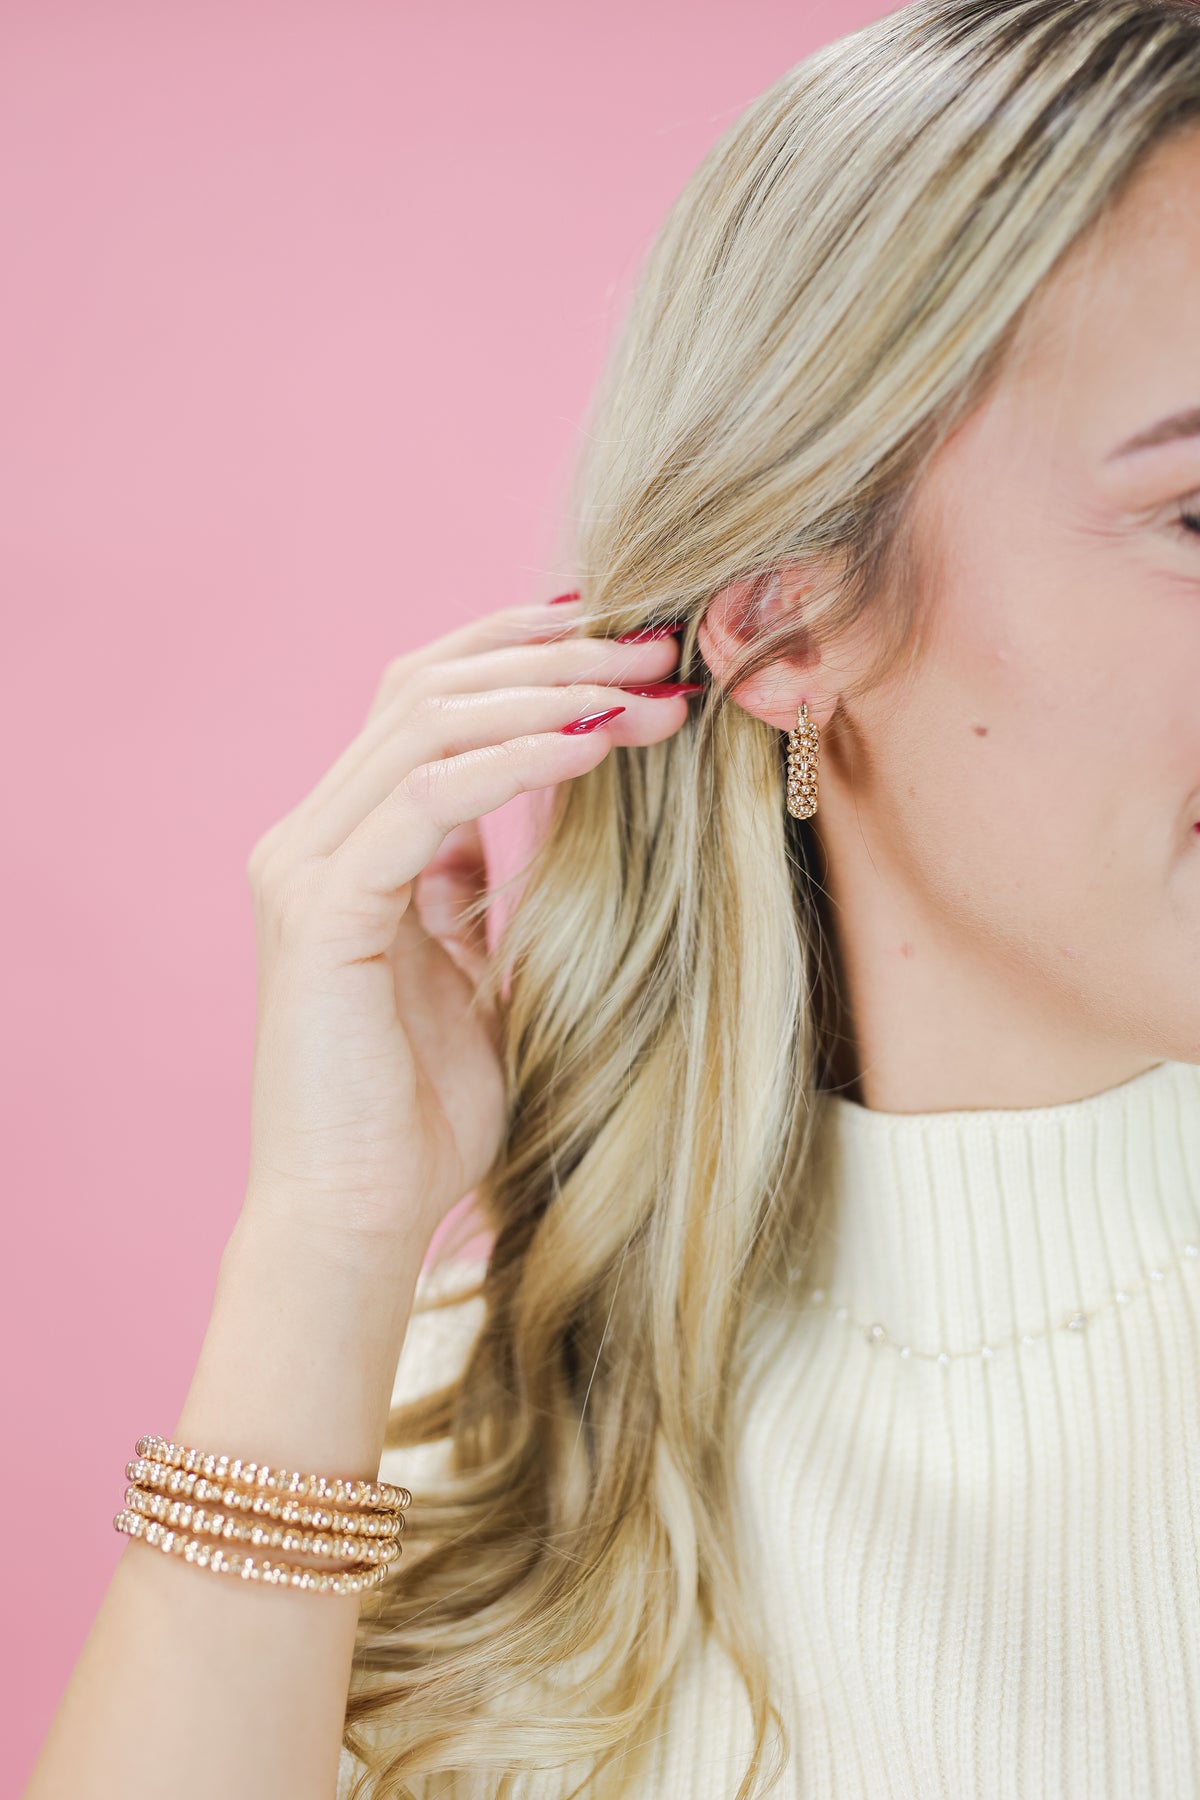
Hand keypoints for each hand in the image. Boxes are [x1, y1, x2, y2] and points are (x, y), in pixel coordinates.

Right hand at [239, 595, 698, 1265]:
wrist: (353, 1221)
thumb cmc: (420, 1117)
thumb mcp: (467, 977)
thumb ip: (472, 891)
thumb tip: (513, 817)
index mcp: (346, 844)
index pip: (426, 698)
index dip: (522, 649)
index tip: (626, 634)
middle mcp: (312, 837)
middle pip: (427, 686)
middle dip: (553, 654)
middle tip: (661, 646)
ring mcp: (307, 868)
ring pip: (426, 722)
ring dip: (551, 694)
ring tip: (651, 689)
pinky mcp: (322, 913)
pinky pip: (424, 800)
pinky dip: (514, 761)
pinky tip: (596, 749)